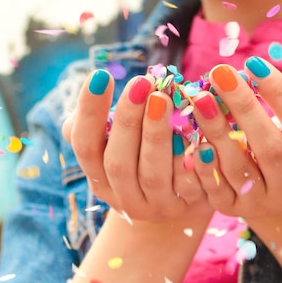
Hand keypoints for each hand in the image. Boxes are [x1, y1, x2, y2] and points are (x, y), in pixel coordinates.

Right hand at [62, 69, 210, 222]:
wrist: (179, 200)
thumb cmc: (142, 154)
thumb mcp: (116, 141)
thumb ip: (100, 119)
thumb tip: (91, 87)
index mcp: (98, 175)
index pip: (84, 145)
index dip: (90, 113)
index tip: (100, 75)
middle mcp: (123, 196)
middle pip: (118, 163)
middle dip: (128, 121)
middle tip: (141, 82)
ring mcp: (154, 206)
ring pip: (152, 176)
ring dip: (157, 135)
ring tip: (164, 98)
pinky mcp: (186, 207)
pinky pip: (188, 185)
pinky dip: (192, 159)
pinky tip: (197, 130)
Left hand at [192, 57, 281, 223]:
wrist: (281, 204)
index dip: (280, 94)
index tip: (254, 63)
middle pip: (269, 146)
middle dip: (244, 106)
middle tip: (220, 72)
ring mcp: (260, 202)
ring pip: (237, 166)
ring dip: (216, 129)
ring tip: (199, 97)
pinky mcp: (232, 209)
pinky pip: (215, 189)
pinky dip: (203, 165)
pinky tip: (191, 137)